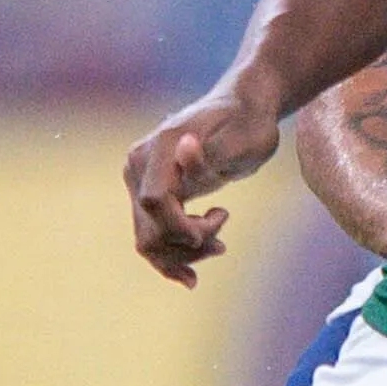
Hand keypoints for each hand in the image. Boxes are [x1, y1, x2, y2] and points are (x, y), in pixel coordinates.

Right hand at [125, 93, 282, 284]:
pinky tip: (190, 276)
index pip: (154, 202)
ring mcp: (139, 178)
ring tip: (219, 246)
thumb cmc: (248, 124)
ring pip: (148, 238)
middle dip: (187, 246)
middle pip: (149, 227)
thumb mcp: (242, 142)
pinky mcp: (147, 191)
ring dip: (182, 254)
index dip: (181, 227)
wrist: (243, 109)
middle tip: (222, 242)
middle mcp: (139, 162)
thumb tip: (184, 147)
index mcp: (160, 147)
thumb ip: (210, 155)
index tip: (219, 222)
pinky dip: (169, 257)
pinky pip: (150, 234)